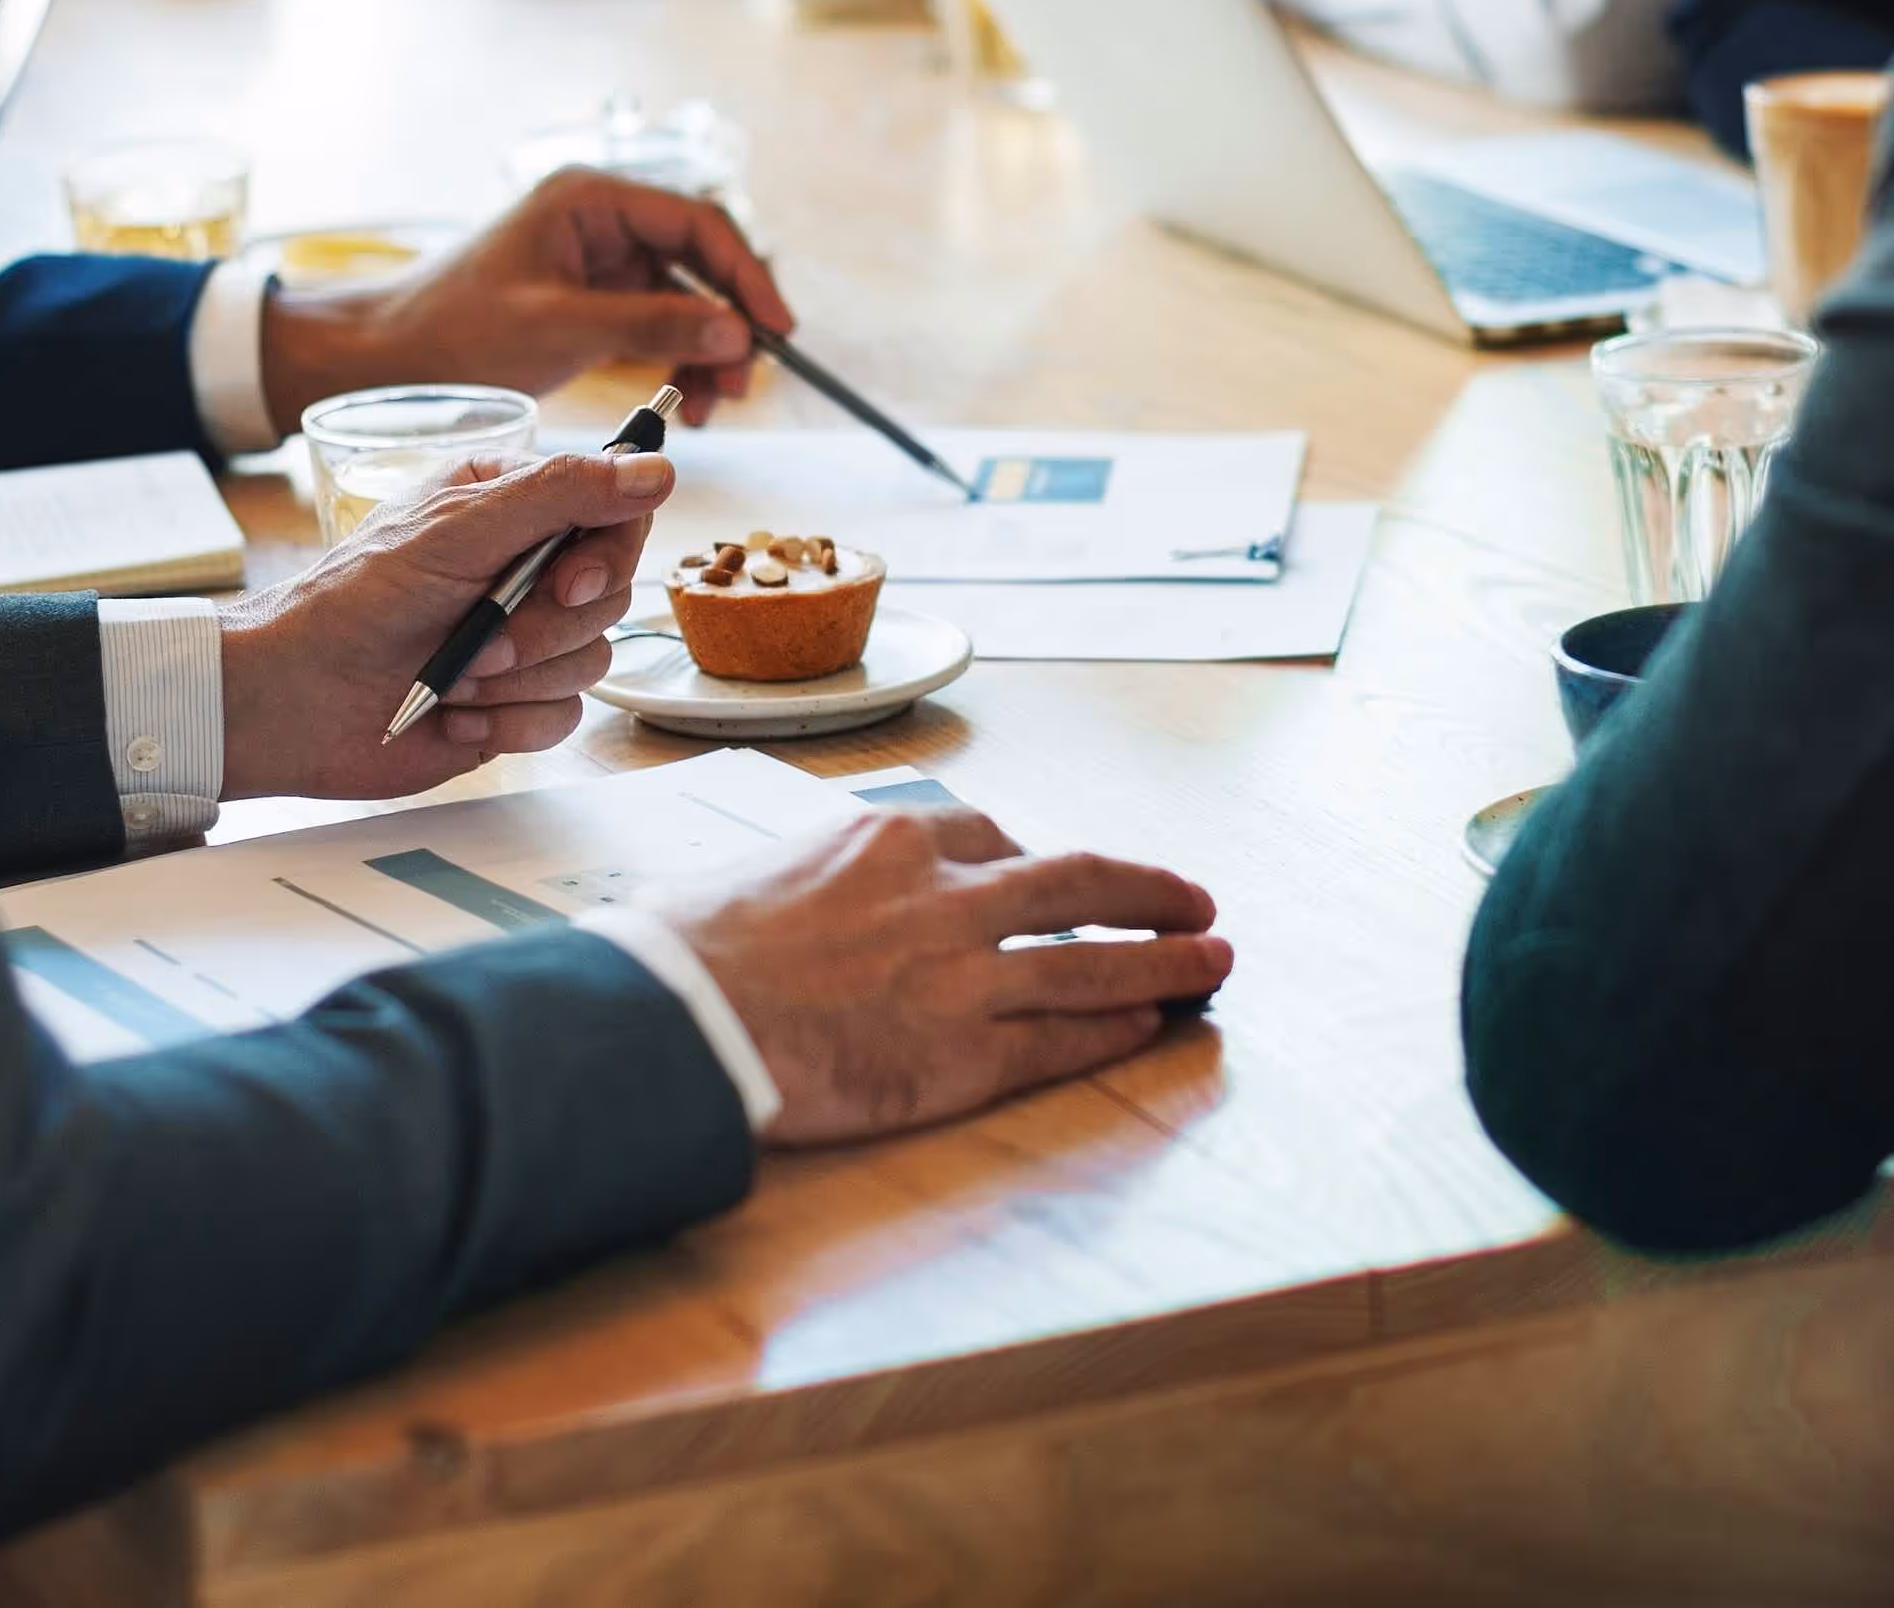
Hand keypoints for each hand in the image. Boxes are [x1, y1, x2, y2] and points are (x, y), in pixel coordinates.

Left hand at [215, 447, 675, 798]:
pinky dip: (510, 722)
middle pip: (611, 594)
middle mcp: (523, 566)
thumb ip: (561, 494)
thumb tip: (655, 469)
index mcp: (510, 505)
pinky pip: (565, 716)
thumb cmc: (353, 602)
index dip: (607, 556)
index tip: (568, 583)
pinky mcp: (515, 701)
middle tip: (480, 637)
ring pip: (593, 659)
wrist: (294, 702)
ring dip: (519, 677)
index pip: (613, 512)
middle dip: (543, 628)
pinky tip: (454, 713)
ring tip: (452, 675)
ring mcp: (522, 637)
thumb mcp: (457, 530)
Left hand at [266, 166, 792, 429]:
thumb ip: (652, 325)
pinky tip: (686, 400)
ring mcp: (595, 258)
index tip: (775, 330)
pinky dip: (676, 357)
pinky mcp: (588, 298)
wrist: (386, 358)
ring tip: (714, 404)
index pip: (696, 224)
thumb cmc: (455, 329)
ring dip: (706, 347)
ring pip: (682, 296)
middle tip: (746, 380)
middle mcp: (600, 218)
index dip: (745, 275)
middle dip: (729, 319)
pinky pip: (654, 321)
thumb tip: (737, 332)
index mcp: (590, 198)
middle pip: (698, 259)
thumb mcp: (561, 329)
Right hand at [635, 804, 1227, 1145]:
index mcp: (890, 841)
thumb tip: (798, 898)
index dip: (1034, 861)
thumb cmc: (687, 948)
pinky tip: (1151, 1025)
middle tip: (1195, 899)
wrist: (677, 1016)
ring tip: (1216, 960)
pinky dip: (1115, 1029)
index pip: (990, 837)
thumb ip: (814, 879)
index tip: (1059, 882)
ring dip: (1165, 959)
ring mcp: (961, 979)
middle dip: (1146, 889)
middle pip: (1076, 881)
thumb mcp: (757, 873)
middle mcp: (943, 898)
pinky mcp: (962, 1057)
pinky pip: (1062, 1039)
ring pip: (1093, 962)